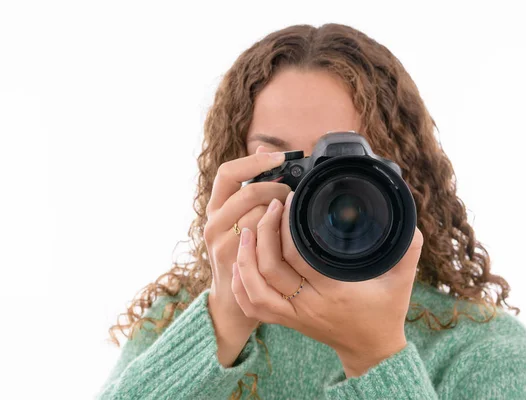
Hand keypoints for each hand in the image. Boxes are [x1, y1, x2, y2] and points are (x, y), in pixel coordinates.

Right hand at [203, 145, 290, 364]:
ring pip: (257, 214)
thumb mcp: (242, 218)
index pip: (228, 173)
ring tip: (292, 216)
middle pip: (247, 191)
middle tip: (292, 194)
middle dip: (276, 188)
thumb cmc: (245, 253)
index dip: (254, 161)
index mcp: (216, 207)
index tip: (280, 157)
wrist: (233, 302)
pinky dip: (279, 233)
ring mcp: (220, 243)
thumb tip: (266, 148)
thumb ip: (252, 187)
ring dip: (280, 211)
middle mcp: (213, 222)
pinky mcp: (232, 261)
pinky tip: (289, 235)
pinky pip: (262, 239)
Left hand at [231, 191, 423, 376]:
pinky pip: (254, 308)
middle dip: (264, 232)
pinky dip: (242, 286)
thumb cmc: (386, 313)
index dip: (287, 225)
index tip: (289, 202)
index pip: (298, 254)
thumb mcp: (403, 280)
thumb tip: (409, 221)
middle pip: (271, 268)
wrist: (372, 350)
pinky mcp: (287, 321)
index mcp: (335, 291)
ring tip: (247, 230)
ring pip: (255, 290)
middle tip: (269, 207)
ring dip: (246, 258)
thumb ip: (407, 249)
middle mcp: (309, 305)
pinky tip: (239, 265)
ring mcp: (295, 316)